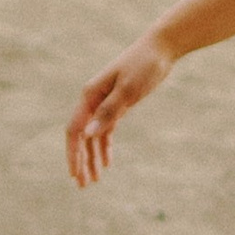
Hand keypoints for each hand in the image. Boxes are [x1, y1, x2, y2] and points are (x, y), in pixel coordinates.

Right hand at [66, 33, 174, 186]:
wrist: (161, 49)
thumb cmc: (144, 66)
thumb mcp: (128, 90)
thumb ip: (109, 112)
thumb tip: (89, 134)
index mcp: (90, 96)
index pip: (75, 131)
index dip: (73, 154)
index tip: (74, 174)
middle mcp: (92, 100)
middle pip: (82, 136)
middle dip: (80, 161)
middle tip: (83, 185)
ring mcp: (104, 103)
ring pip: (94, 136)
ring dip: (92, 158)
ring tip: (94, 180)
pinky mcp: (117, 104)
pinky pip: (106, 130)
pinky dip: (105, 146)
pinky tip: (107, 163)